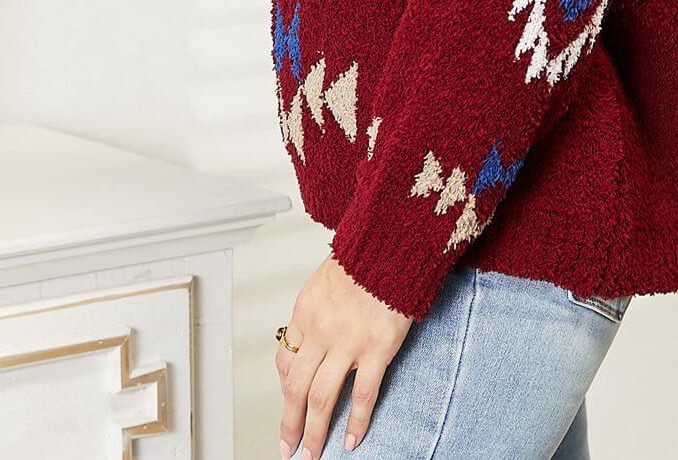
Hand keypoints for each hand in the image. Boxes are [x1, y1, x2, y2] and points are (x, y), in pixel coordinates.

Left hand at [276, 252, 413, 457]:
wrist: (393, 240)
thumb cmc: (365, 254)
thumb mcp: (327, 278)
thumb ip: (319, 309)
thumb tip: (315, 336)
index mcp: (306, 310)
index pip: (285, 358)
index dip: (284, 386)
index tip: (288, 403)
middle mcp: (320, 329)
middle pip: (295, 386)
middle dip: (289, 423)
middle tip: (287, 447)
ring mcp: (348, 341)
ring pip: (321, 398)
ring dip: (313, 431)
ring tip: (312, 453)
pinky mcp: (376, 347)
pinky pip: (362, 394)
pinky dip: (355, 422)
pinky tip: (352, 440)